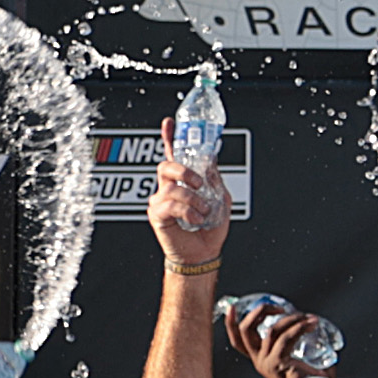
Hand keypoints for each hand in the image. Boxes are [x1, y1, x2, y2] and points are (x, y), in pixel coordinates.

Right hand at [148, 137, 228, 271]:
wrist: (203, 254)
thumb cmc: (209, 229)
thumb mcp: (220, 199)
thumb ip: (214, 180)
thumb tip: (210, 162)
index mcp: (183, 182)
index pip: (174, 156)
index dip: (170, 138)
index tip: (169, 123)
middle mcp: (168, 188)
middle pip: (166, 166)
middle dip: (184, 171)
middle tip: (199, 183)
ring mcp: (161, 201)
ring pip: (172, 187)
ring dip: (194, 199)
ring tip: (204, 211)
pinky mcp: (157, 215)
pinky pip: (170, 205)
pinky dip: (189, 212)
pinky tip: (196, 220)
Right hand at [227, 299, 329, 377]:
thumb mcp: (301, 356)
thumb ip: (301, 342)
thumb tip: (314, 324)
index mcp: (261, 359)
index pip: (238, 341)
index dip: (231, 323)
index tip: (233, 307)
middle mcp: (260, 361)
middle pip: (245, 331)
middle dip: (260, 312)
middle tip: (279, 308)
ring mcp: (266, 363)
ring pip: (271, 330)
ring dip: (292, 319)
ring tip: (309, 319)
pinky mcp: (277, 364)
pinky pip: (285, 338)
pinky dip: (299, 327)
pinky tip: (310, 325)